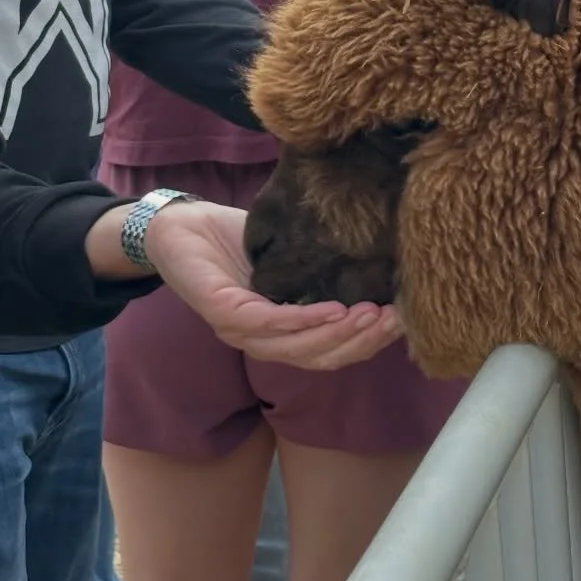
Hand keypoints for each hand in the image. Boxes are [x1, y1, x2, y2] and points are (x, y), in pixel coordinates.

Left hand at [144, 201, 402, 370]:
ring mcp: (238, 330)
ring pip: (299, 348)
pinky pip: (270, 324)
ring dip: (342, 334)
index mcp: (274, 332)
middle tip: (397, 320)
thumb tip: (374, 268)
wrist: (178, 222)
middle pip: (319, 358)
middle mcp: (257, 340)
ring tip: (374, 314)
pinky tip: (335, 309)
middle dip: (363, 342)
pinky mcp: (222, 312)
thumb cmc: (231, 239)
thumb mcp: (286, 257)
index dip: (366, 343)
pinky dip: (305, 320)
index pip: (327, 352)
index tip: (403, 324)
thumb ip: (319, 273)